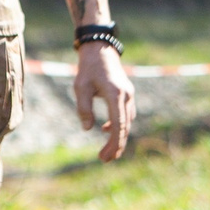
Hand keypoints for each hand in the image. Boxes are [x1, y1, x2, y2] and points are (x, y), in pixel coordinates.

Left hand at [73, 39, 135, 161]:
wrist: (100, 50)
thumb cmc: (88, 68)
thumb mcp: (80, 87)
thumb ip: (84, 108)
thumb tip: (88, 129)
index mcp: (115, 94)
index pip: (119, 124)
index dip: (114, 142)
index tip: (107, 156)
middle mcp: (126, 96)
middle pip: (125, 127)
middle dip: (116, 145)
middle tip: (105, 160)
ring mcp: (129, 95)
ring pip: (127, 122)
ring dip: (118, 138)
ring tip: (106, 152)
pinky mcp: (127, 94)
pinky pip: (126, 115)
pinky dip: (119, 126)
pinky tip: (106, 130)